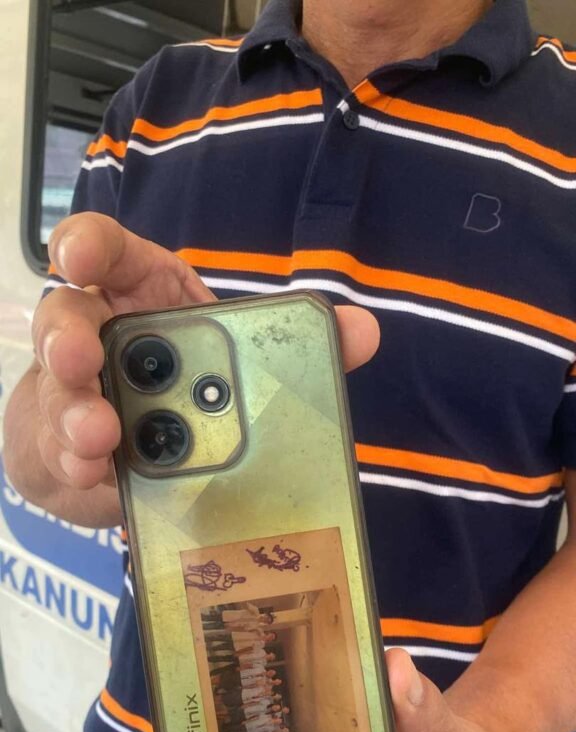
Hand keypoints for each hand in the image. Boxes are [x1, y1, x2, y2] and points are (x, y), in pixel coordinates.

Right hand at [32, 212, 379, 495]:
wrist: (151, 450)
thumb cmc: (194, 384)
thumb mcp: (240, 356)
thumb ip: (298, 346)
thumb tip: (362, 330)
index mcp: (139, 292)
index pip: (104, 251)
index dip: (87, 245)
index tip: (79, 257)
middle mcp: (97, 333)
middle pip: (65, 320)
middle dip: (68, 341)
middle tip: (82, 361)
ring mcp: (74, 391)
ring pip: (58, 393)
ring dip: (75, 415)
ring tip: (97, 440)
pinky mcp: (66, 445)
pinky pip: (63, 451)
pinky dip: (79, 464)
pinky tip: (95, 474)